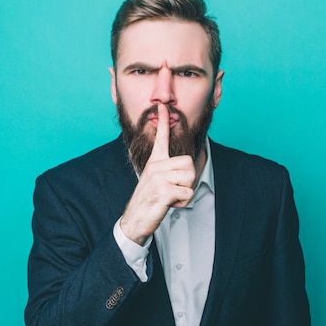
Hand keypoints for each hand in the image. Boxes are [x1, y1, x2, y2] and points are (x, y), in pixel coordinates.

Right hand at [120, 104, 194, 244]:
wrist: (135, 219)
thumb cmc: (149, 200)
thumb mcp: (155, 181)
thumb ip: (167, 170)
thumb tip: (186, 165)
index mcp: (154, 162)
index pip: (160, 138)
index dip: (163, 121)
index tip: (163, 106)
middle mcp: (156, 166)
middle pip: (188, 163)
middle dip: (188, 179)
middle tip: (174, 189)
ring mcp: (159, 178)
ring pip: (190, 177)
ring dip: (185, 190)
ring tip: (171, 196)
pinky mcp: (164, 190)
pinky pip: (187, 192)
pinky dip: (183, 201)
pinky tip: (170, 204)